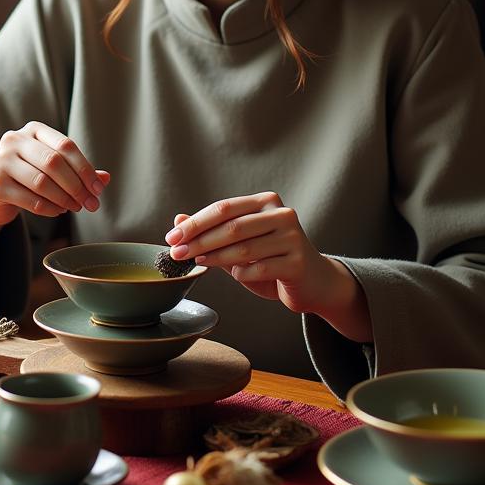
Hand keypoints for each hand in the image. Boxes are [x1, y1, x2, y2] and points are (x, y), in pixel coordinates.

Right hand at [0, 121, 109, 226]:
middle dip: (76, 186)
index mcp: (33, 129)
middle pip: (53, 162)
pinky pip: (30, 200)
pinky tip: (59, 211)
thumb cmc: (31, 175)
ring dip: (65, 198)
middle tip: (91, 203)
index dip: (85, 168)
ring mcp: (1, 161)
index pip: (65, 145)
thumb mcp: (55, 168)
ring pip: (41, 182)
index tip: (98, 188)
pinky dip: (50, 208)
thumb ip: (79, 170)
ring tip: (76, 207)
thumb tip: (105, 178)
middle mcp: (14, 140)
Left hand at [164, 192, 347, 316]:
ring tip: (198, 263)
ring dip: (215, 258)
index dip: (195, 223)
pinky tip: (237, 275)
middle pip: (232, 226)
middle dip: (199, 241)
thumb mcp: (239, 243)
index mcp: (266, 202)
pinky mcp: (298, 262)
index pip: (223, 208)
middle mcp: (282, 214)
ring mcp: (293, 238)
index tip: (172, 237)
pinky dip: (242, 273)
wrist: (312, 282)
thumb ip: (212, 231)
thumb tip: (178, 220)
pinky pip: (259, 269)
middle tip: (177, 254)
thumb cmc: (271, 259)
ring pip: (244, 249)